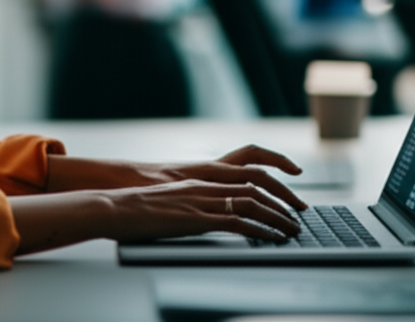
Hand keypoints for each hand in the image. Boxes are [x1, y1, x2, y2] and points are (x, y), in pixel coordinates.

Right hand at [10, 177, 299, 254]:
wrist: (114, 206)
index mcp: (200, 179)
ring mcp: (201, 201)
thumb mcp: (168, 200)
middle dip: (283, 199)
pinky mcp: (196, 218)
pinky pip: (237, 223)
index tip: (286, 198)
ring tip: (293, 229)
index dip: (270, 185)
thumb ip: (187, 203)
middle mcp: (205, 185)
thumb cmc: (134, 207)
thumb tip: (198, 215)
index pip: (245, 176)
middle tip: (300, 214)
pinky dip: (260, 230)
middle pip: (256, 186)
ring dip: (277, 217)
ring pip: (251, 203)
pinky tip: (272, 239)